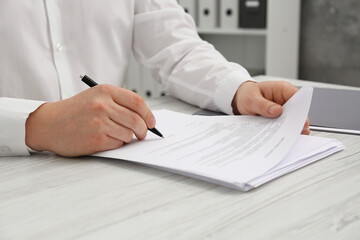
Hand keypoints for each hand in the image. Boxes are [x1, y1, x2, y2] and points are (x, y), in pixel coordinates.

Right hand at [25, 85, 155, 156]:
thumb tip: (144, 117)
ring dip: (127, 137)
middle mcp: (103, 105)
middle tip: (142, 134)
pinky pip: (118, 143)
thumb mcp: (95, 97)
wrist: (49, 124)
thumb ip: (118, 103)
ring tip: (116, 135)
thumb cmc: (74, 111)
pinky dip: (117, 144)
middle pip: (137, 120)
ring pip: (129, 134)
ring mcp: (99, 122)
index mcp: (105, 91)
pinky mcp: (96, 139)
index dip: (148, 114)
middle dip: (143, 130)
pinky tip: (105, 139)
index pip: (137, 102)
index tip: (152, 122)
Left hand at [232, 81, 309, 134]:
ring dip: (290, 128)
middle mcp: (286, 99)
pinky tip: (279, 137)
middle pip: (298, 111)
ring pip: (292, 120)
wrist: (240, 99)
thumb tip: (276, 110)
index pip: (298, 97)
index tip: (300, 120)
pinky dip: (282, 131)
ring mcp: (283, 109)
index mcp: (282, 89)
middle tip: (293, 133)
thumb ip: (263, 105)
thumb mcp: (251, 99)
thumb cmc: (247, 95)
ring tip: (286, 137)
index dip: (301, 109)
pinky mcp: (279, 118)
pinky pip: (284, 125)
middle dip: (297, 122)